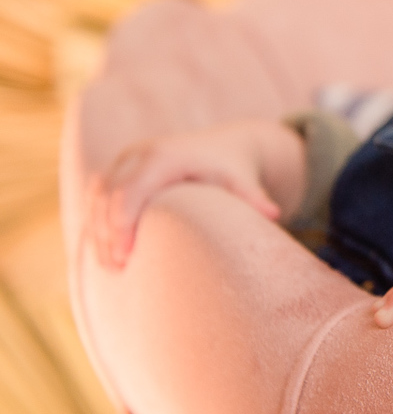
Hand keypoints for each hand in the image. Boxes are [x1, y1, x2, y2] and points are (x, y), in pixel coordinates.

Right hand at [86, 120, 302, 269]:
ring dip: (98, 230)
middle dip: (106, 233)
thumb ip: (253, 196)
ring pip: (98, 195)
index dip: (122, 223)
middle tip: (116, 269)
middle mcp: (140, 153)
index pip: (130, 191)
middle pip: (108, 195)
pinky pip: (99, 193)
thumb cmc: (234, 168)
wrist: (228, 144)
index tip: (124, 256)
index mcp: (164, 156)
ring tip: (109, 266)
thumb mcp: (243, 180)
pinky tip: (105, 248)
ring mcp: (127, 157)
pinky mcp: (121, 166)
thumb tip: (275, 214)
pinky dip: (97, 219)